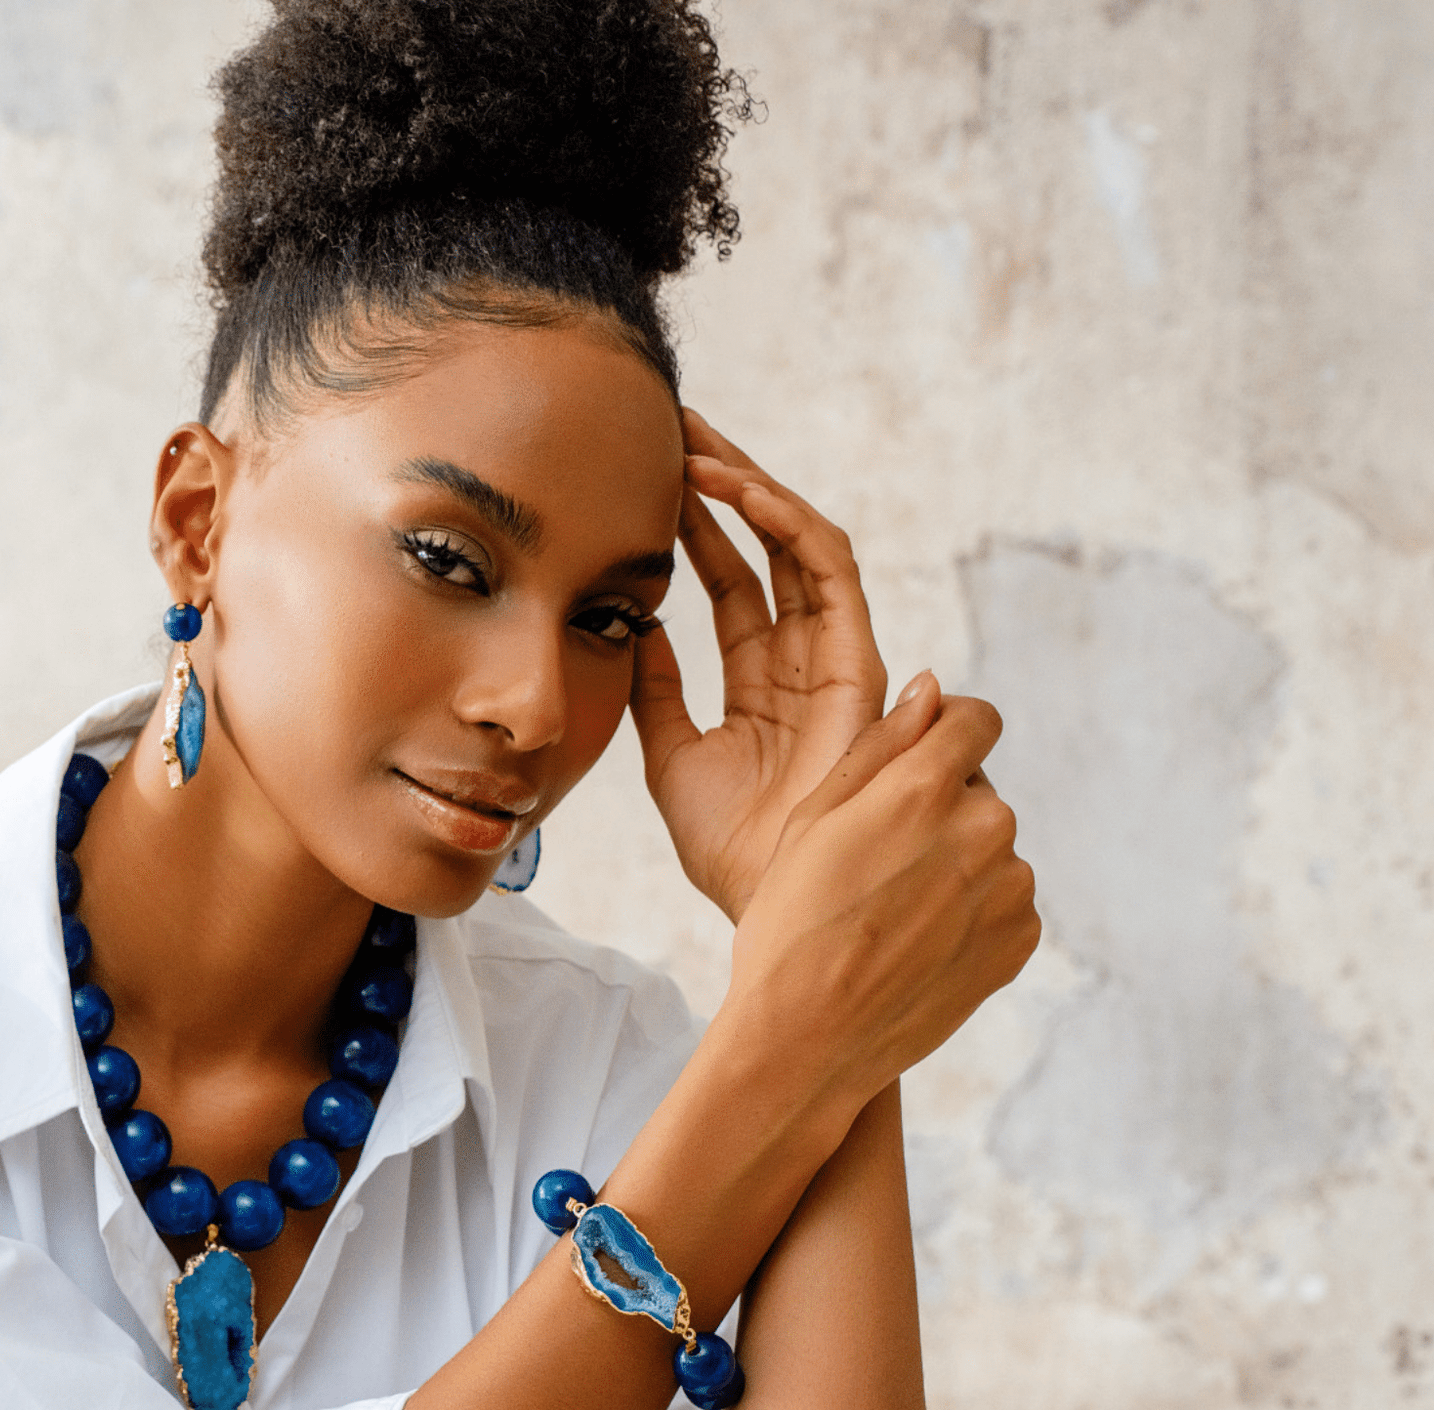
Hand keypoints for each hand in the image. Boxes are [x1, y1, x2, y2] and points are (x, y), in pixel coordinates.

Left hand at [630, 411, 887, 921]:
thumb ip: (657, 690)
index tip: (641, 481)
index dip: (690, 530)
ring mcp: (834, 658)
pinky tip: (736, 487)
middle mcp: (803, 662)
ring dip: (749, 488)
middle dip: (721, 486)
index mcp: (763, 684)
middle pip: (765, 550)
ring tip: (693, 445)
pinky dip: (785, 520)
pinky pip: (830, 569)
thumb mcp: (674, 756)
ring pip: (797, 545)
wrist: (775, 900)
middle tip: (670, 428)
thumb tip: (631, 621)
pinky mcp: (858, 660)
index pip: (728, 584)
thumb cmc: (734, 850)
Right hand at [731, 682, 1041, 1100]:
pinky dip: (966, 915)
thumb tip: (931, 691)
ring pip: (988, 849)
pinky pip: (1000, 902)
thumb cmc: (790, 925)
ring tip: (889, 916)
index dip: (944, 731)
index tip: (914, 761)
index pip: (976, 718)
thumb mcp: (810, 821)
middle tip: (874, 866)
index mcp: (928, 786)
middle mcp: (987, 827)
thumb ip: (879, 746)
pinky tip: (914, 945)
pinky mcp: (1021, 939)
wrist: (808, 1040)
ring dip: (952, 865)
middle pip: (976, 790)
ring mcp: (1012, 888)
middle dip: (936, 811)